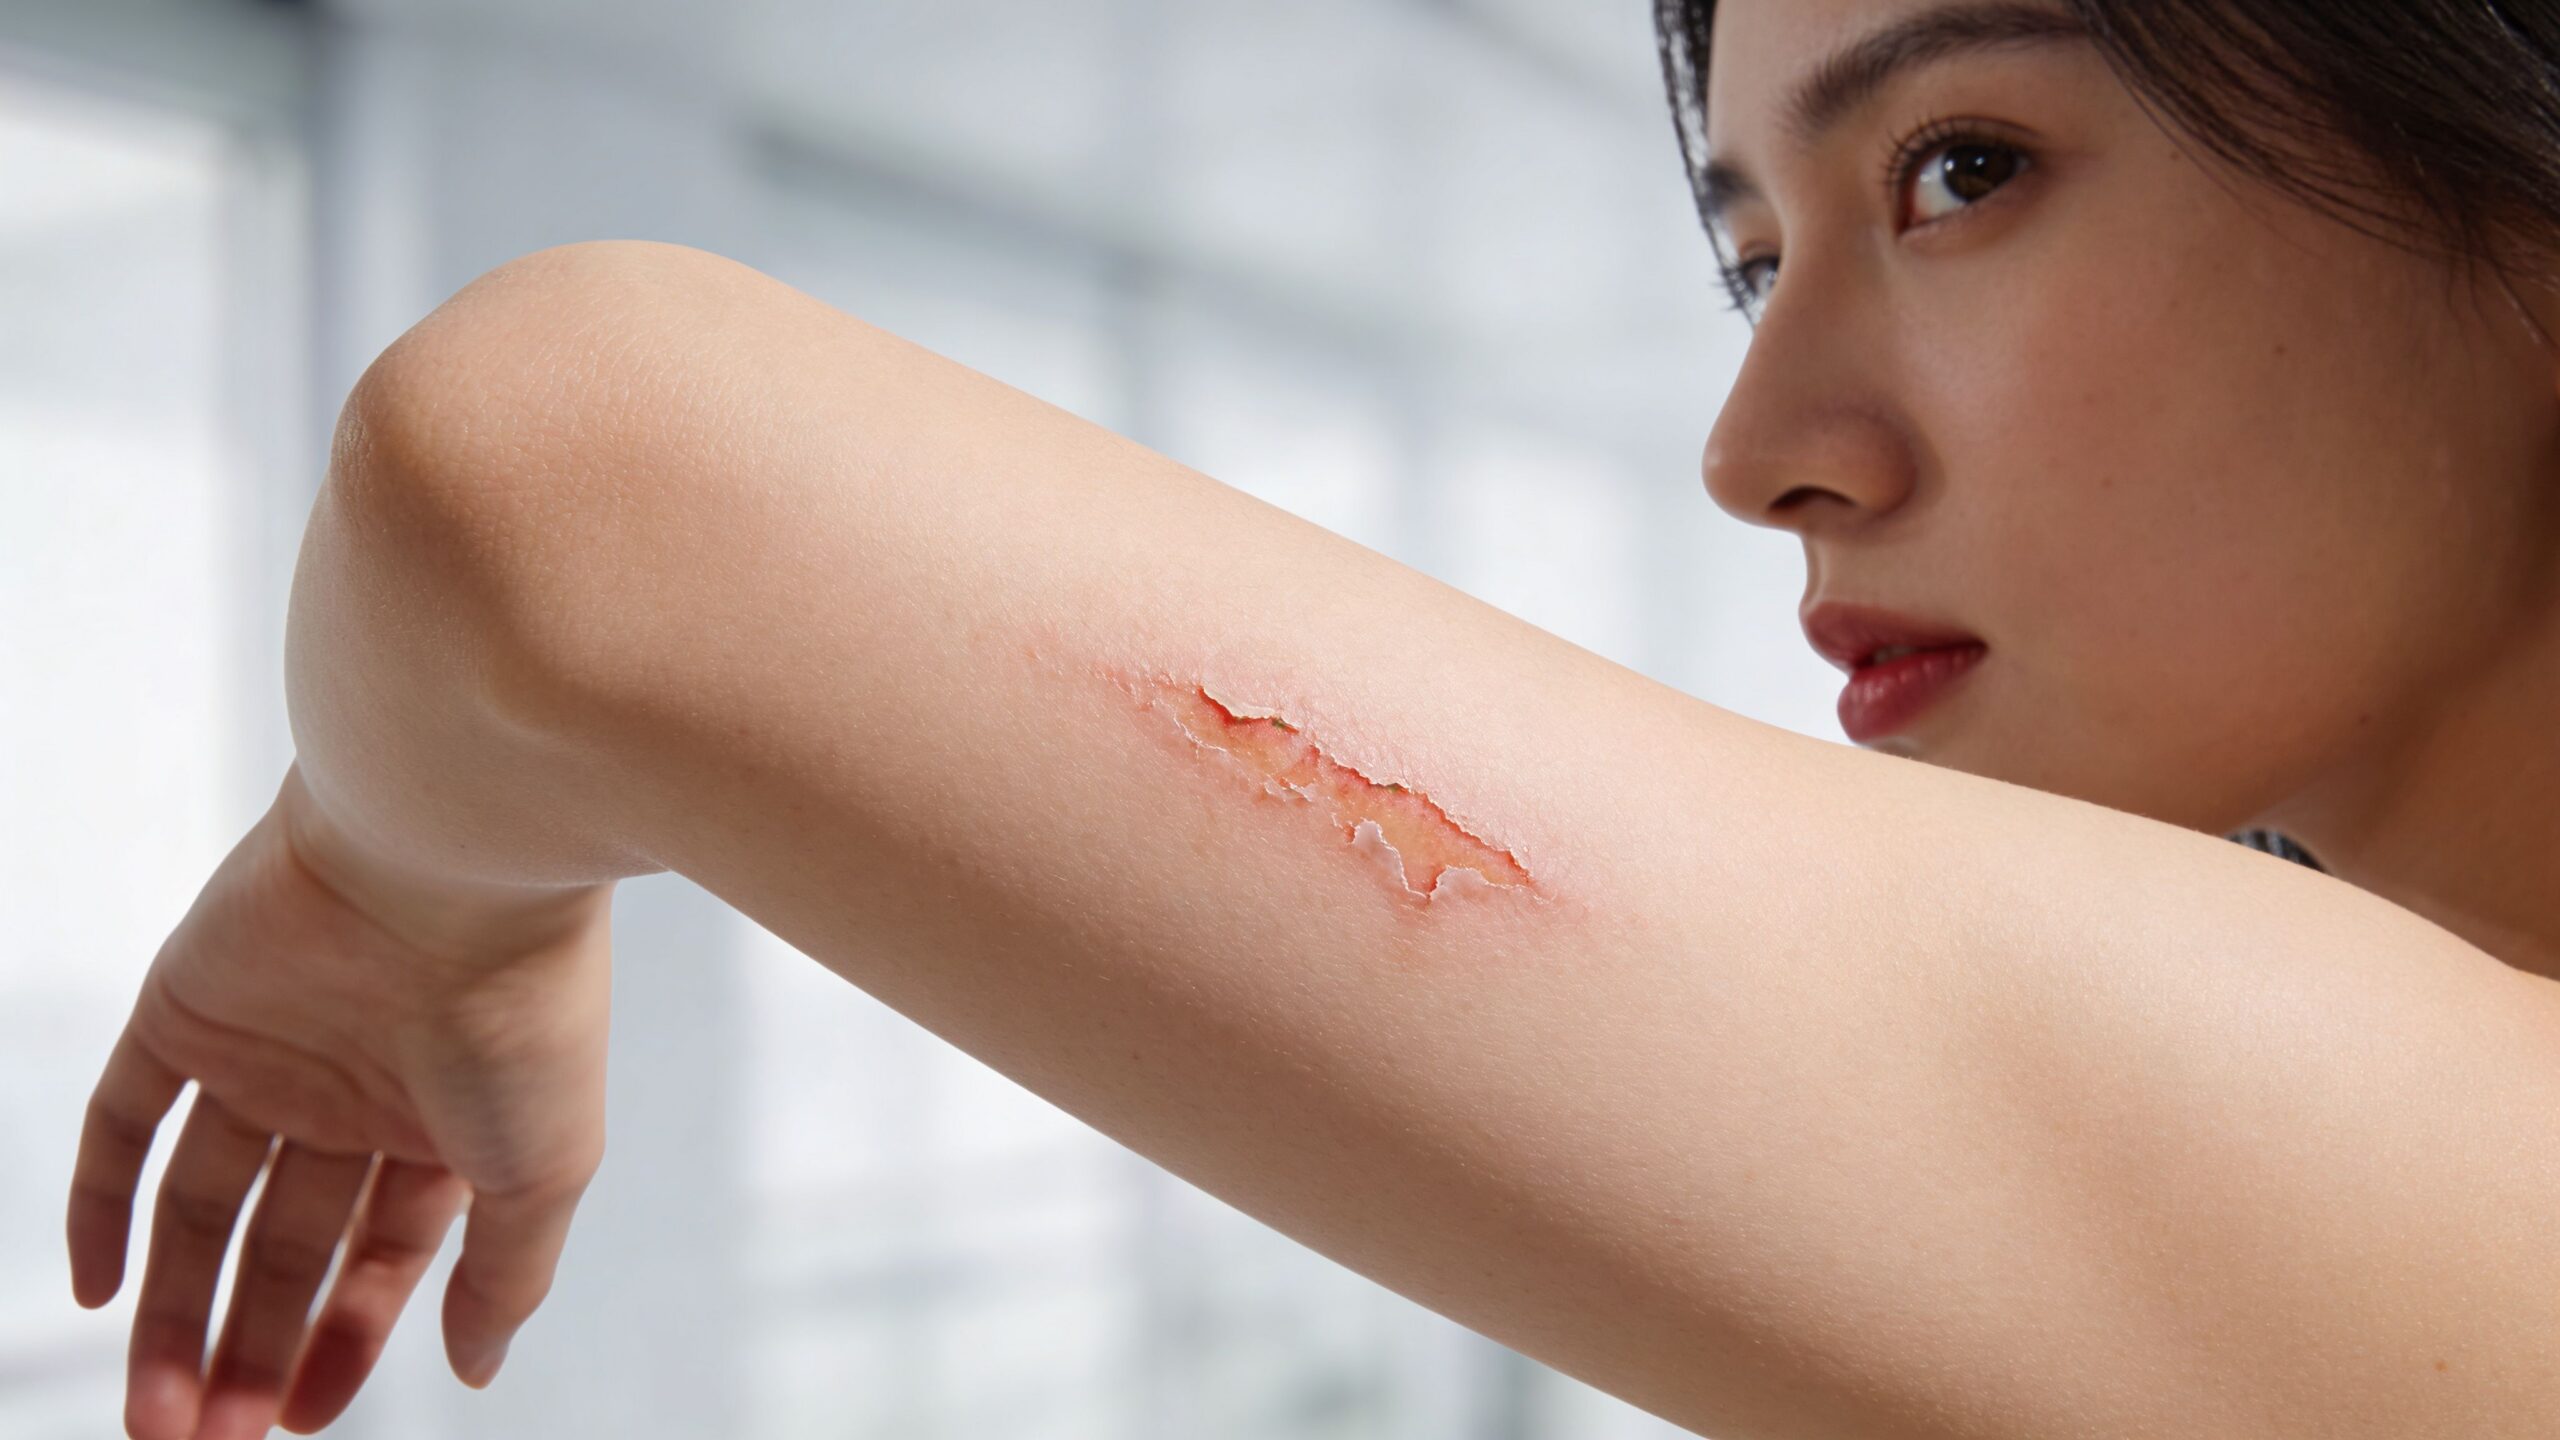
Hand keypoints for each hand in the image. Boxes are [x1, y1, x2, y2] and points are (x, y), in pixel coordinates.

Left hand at [66, 762, 618, 1438]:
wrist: (455, 861)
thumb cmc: (527, 1009)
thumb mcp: (544, 1167)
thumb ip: (509, 1274)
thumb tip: (479, 1370)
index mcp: (440, 1122)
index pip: (374, 1255)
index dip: (340, 1342)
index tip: (301, 1421)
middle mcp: (350, 1090)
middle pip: (278, 1243)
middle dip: (247, 1347)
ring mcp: (266, 1051)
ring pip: (198, 1204)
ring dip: (172, 1311)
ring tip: (159, 1415)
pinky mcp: (186, 1011)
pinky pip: (123, 1120)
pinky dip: (99, 1203)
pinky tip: (95, 1292)